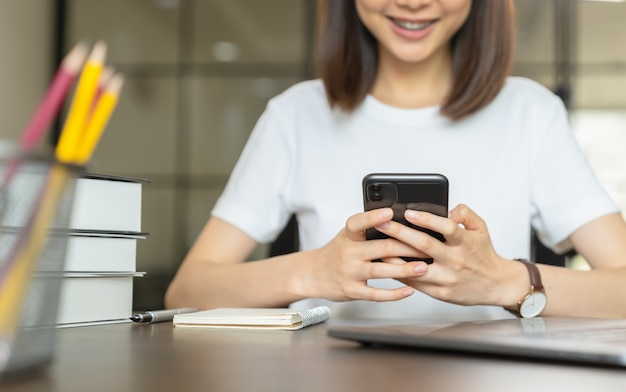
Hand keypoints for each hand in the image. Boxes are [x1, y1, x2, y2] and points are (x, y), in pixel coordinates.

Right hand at [302, 207, 427, 301]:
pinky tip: (409, 290)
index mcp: (347, 236)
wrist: (312, 274)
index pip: (358, 223)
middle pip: (382, 247)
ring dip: (405, 269)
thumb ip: (367, 230)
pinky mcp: (352, 290)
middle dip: (408, 246)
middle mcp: (348, 253)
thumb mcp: (346, 236)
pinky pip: (376, 294)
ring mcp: (350, 273)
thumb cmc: (336, 253)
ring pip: (382, 270)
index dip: (373, 217)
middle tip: (428, 245)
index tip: (390, 212)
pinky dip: (395, 293)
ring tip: (424, 267)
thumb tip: (399, 222)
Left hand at [372, 204, 515, 305]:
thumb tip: (449, 209)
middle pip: (425, 246)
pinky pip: (416, 282)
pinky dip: (400, 273)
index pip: (447, 228)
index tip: (409, 212)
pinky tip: (386, 264)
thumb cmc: (484, 255)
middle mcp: (455, 260)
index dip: (427, 219)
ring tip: (378, 245)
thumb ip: (465, 214)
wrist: (496, 285)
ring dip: (395, 257)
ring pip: (416, 268)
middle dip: (401, 233)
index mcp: (465, 243)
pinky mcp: (440, 292)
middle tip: (383, 224)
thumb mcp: (481, 228)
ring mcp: (447, 278)